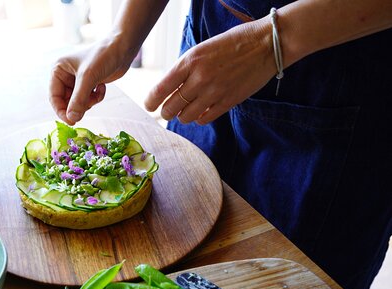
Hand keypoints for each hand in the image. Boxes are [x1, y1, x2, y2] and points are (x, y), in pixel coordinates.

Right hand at [50, 40, 136, 124]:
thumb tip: (72, 118)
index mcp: (58, 70)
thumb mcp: (88, 78)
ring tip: (96, 92)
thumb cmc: (103, 56)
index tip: (72, 121)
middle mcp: (65, 75)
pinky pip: (87, 100)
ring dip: (88, 102)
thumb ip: (79, 99)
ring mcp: (77, 81)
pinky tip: (102, 87)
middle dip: (78, 106)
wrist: (122, 48)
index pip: (54, 97)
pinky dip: (95, 98)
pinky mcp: (89, 84)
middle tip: (89, 105)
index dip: (61, 111)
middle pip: (65, 102)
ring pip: (77, 103)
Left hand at [145, 18, 276, 124]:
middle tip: (166, 111)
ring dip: (182, 116)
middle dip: (165, 112)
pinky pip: (204, 119)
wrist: (266, 44)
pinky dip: (199, 118)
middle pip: (170, 108)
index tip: (150, 105)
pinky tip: (201, 112)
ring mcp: (214, 92)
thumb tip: (168, 90)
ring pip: (186, 117)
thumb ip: (184, 69)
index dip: (151, 101)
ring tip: (185, 110)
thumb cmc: (231, 44)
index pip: (160, 89)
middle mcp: (199, 78)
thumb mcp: (201, 50)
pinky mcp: (228, 102)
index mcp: (189, 61)